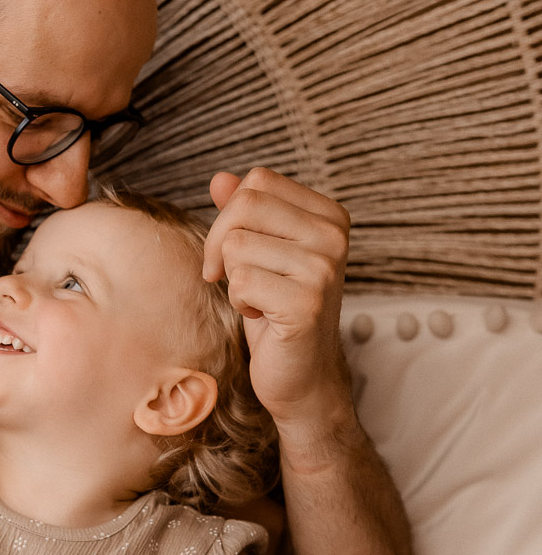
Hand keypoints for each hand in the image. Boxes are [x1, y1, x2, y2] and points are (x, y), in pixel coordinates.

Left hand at [201, 168, 353, 443]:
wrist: (301, 376)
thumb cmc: (276, 312)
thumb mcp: (259, 254)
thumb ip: (243, 214)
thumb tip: (220, 178)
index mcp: (329, 215)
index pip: (257, 182)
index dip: (230, 217)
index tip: (235, 254)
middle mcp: (334, 235)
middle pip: (244, 206)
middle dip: (221, 244)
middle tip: (232, 278)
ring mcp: (324, 268)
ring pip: (237, 245)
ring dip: (234, 280)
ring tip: (260, 301)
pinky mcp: (308, 302)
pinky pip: (240, 281)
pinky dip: (240, 302)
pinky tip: (263, 318)